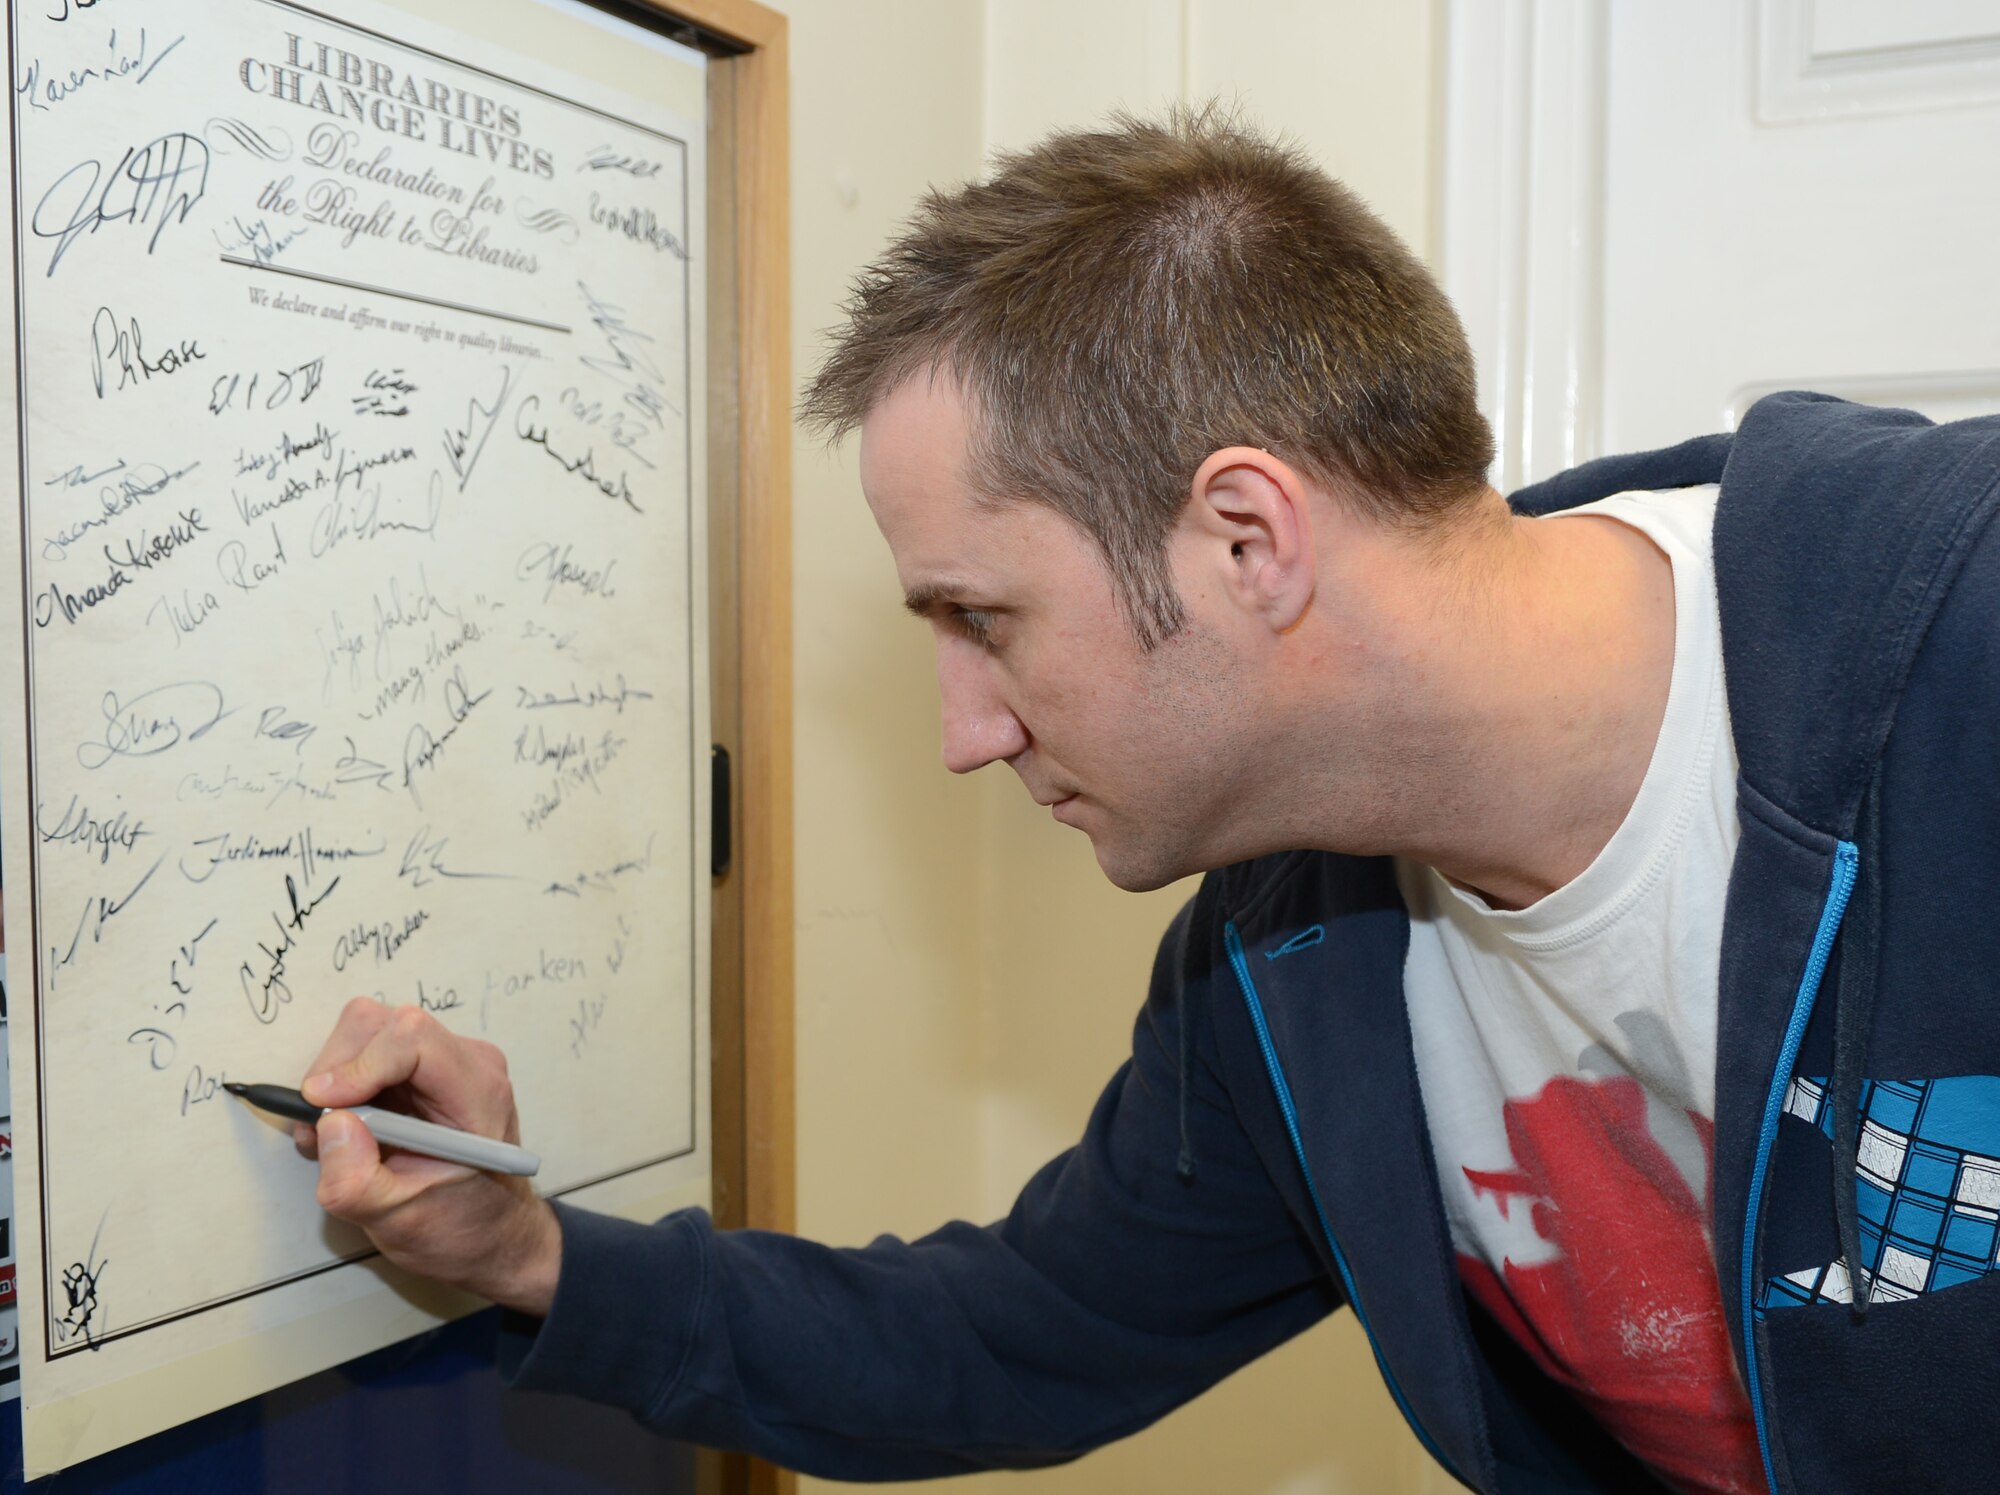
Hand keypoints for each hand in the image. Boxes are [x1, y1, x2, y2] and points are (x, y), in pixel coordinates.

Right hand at [297, 997, 559, 1314]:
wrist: (490, 1235)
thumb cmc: (457, 1228)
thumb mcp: (398, 1222)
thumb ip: (356, 1180)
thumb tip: (330, 1123)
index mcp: (477, 1092)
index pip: (414, 1037)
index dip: (359, 1064)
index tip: (320, 1105)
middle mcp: (467, 1062)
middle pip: (382, 1024)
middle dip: (337, 1071)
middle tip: (319, 1131)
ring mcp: (446, 1060)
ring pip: (368, 1031)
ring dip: (335, 1080)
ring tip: (334, 1138)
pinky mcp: (423, 1069)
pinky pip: (369, 1051)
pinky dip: (342, 1085)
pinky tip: (348, 1130)